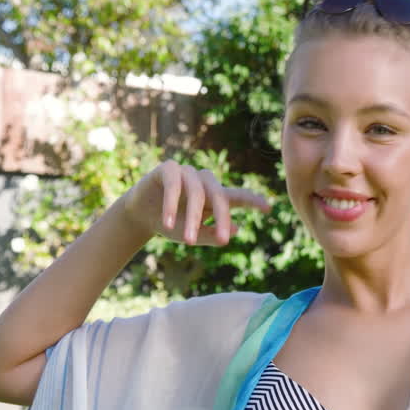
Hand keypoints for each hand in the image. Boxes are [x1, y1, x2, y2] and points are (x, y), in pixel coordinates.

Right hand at [120, 159, 270, 245]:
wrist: (140, 217)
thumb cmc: (172, 225)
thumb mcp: (192, 235)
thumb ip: (211, 234)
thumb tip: (236, 228)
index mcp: (214, 197)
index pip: (238, 197)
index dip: (253, 201)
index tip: (268, 208)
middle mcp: (204, 181)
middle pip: (220, 196)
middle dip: (222, 219)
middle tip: (224, 240)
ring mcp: (187, 173)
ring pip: (197, 193)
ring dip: (192, 218)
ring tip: (188, 240)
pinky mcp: (168, 169)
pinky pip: (174, 184)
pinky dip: (171, 204)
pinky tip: (167, 223)